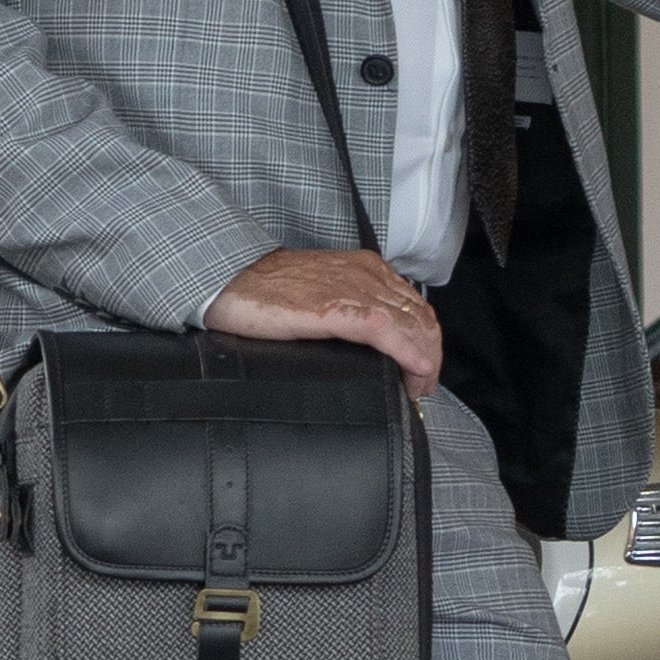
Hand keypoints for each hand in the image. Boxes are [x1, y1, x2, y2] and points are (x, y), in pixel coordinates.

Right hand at [205, 248, 441, 401]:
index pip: (416, 306)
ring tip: (415, 390)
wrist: (229, 278)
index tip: (421, 371)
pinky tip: (414, 373)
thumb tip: (370, 348)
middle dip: (430, 357)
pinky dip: (408, 355)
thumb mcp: (321, 294)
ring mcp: (353, 291)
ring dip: (423, 363)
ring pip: (412, 326)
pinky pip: (386, 332)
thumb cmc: (266, 290)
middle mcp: (367, 276)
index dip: (427, 341)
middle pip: (422, 319)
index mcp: (366, 270)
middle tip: (421, 388)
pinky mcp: (336, 310)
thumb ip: (348, 311)